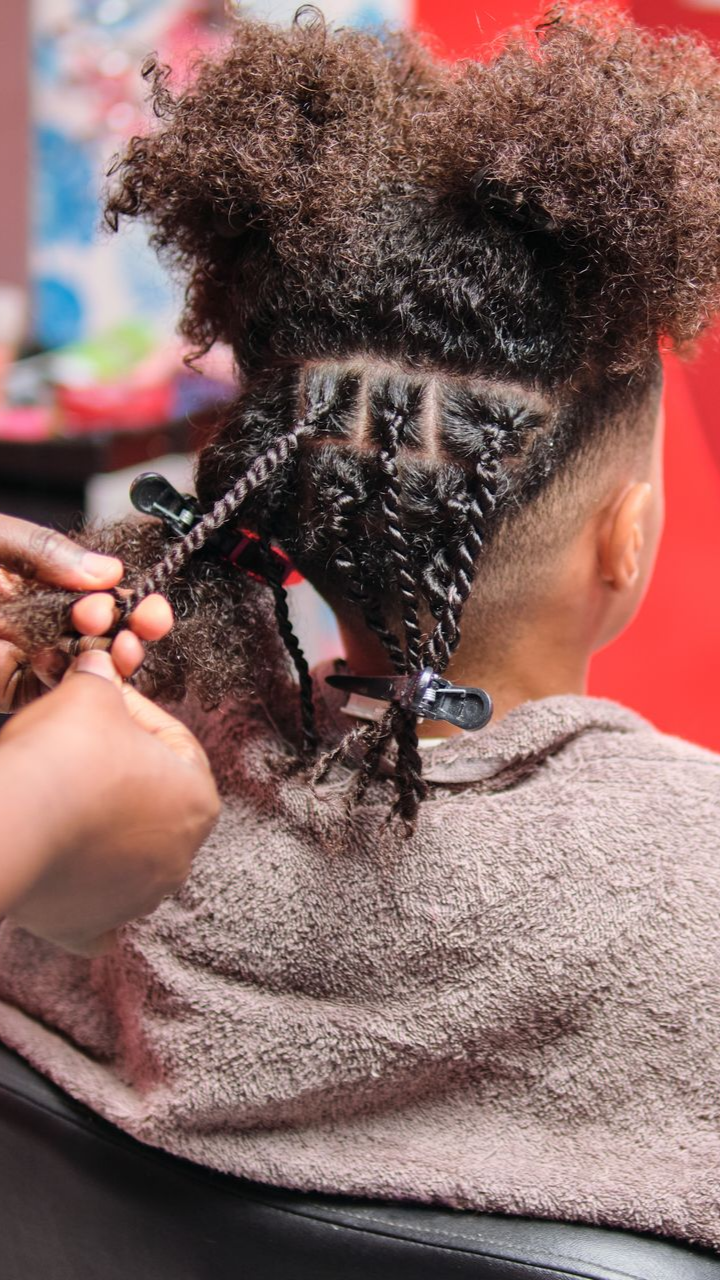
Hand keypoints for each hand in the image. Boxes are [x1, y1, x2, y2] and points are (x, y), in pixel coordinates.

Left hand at [0, 514, 171, 709]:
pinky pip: (52, 688)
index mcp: (41, 576)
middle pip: (101, 630)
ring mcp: (27, 654)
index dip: (130, 600)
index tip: (150, 603)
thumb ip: (45, 549)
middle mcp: (40, 617)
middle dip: (130, 629)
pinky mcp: (12, 686)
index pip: (100, 592)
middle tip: (144, 623)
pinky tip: (82, 666)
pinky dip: (74, 681)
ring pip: (86, 664)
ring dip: (113, 659)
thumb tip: (110, 570)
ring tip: (124, 646)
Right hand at [0, 650, 219, 954]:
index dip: (134, 712)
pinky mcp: (89, 925)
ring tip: (58, 795)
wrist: (7, 824)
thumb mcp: (90, 697)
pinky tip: (71, 877)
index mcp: (198, 802)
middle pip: (152, 800)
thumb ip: (104, 681)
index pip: (174, 743)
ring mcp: (135, 898)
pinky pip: (95, 915)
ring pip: (126, 856)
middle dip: (119, 771)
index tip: (100, 700)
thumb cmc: (61, 759)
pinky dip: (84, 895)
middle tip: (75, 744)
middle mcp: (179, 859)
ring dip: (101, 830)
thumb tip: (100, 666)